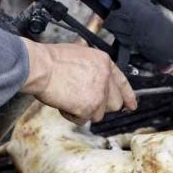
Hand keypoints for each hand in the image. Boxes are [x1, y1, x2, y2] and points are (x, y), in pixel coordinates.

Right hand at [20, 39, 136, 123]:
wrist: (40, 67)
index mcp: (105, 63)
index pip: (122, 83)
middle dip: (101, 106)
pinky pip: (84, 120)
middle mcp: (106, 78)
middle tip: (86, 102)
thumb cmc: (52, 60)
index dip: (128, 96)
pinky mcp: (88, 108)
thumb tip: (94, 77)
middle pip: (114, 103)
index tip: (131, 105)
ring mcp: (99, 94)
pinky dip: (73, 116)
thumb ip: (93, 68)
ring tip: (70, 98)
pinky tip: (65, 104)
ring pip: (99, 113)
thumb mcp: (80, 53)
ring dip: (85, 110)